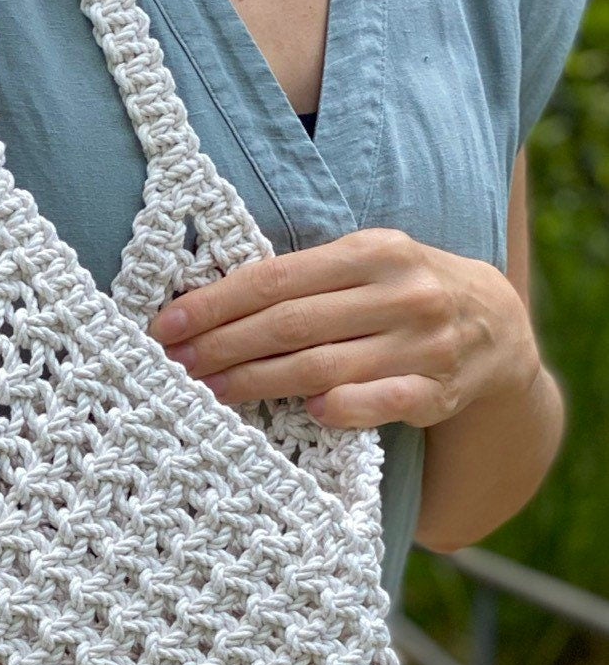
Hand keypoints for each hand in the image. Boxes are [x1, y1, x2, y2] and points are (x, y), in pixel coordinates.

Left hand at [146, 228, 541, 431]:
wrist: (496, 326)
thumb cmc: (402, 295)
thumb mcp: (365, 265)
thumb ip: (304, 279)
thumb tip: (209, 306)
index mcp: (374, 251)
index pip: (277, 278)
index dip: (217, 304)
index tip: (168, 326)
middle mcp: (401, 293)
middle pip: (292, 324)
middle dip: (223, 346)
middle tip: (174, 365)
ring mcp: (422, 344)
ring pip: (324, 367)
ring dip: (258, 382)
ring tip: (208, 393)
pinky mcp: (438, 391)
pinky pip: (382, 403)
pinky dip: (342, 407)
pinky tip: (306, 413)